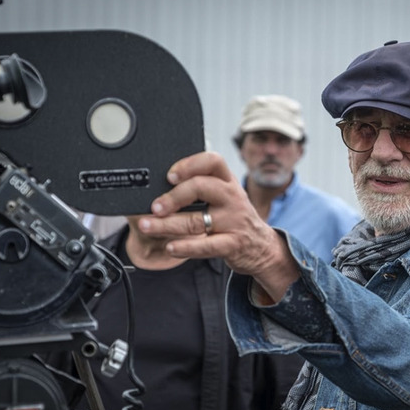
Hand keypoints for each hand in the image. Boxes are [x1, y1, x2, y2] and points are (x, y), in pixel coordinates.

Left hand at [138, 152, 298, 300]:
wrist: (261, 247)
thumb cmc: (234, 218)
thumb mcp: (225, 196)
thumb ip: (201, 187)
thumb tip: (160, 188)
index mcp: (228, 181)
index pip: (212, 161)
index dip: (189, 164)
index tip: (169, 175)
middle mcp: (232, 197)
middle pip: (201, 187)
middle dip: (173, 197)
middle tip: (154, 207)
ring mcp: (234, 221)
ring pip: (196, 220)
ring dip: (167, 224)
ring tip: (147, 226)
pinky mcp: (233, 244)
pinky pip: (206, 246)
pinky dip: (185, 247)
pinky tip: (170, 247)